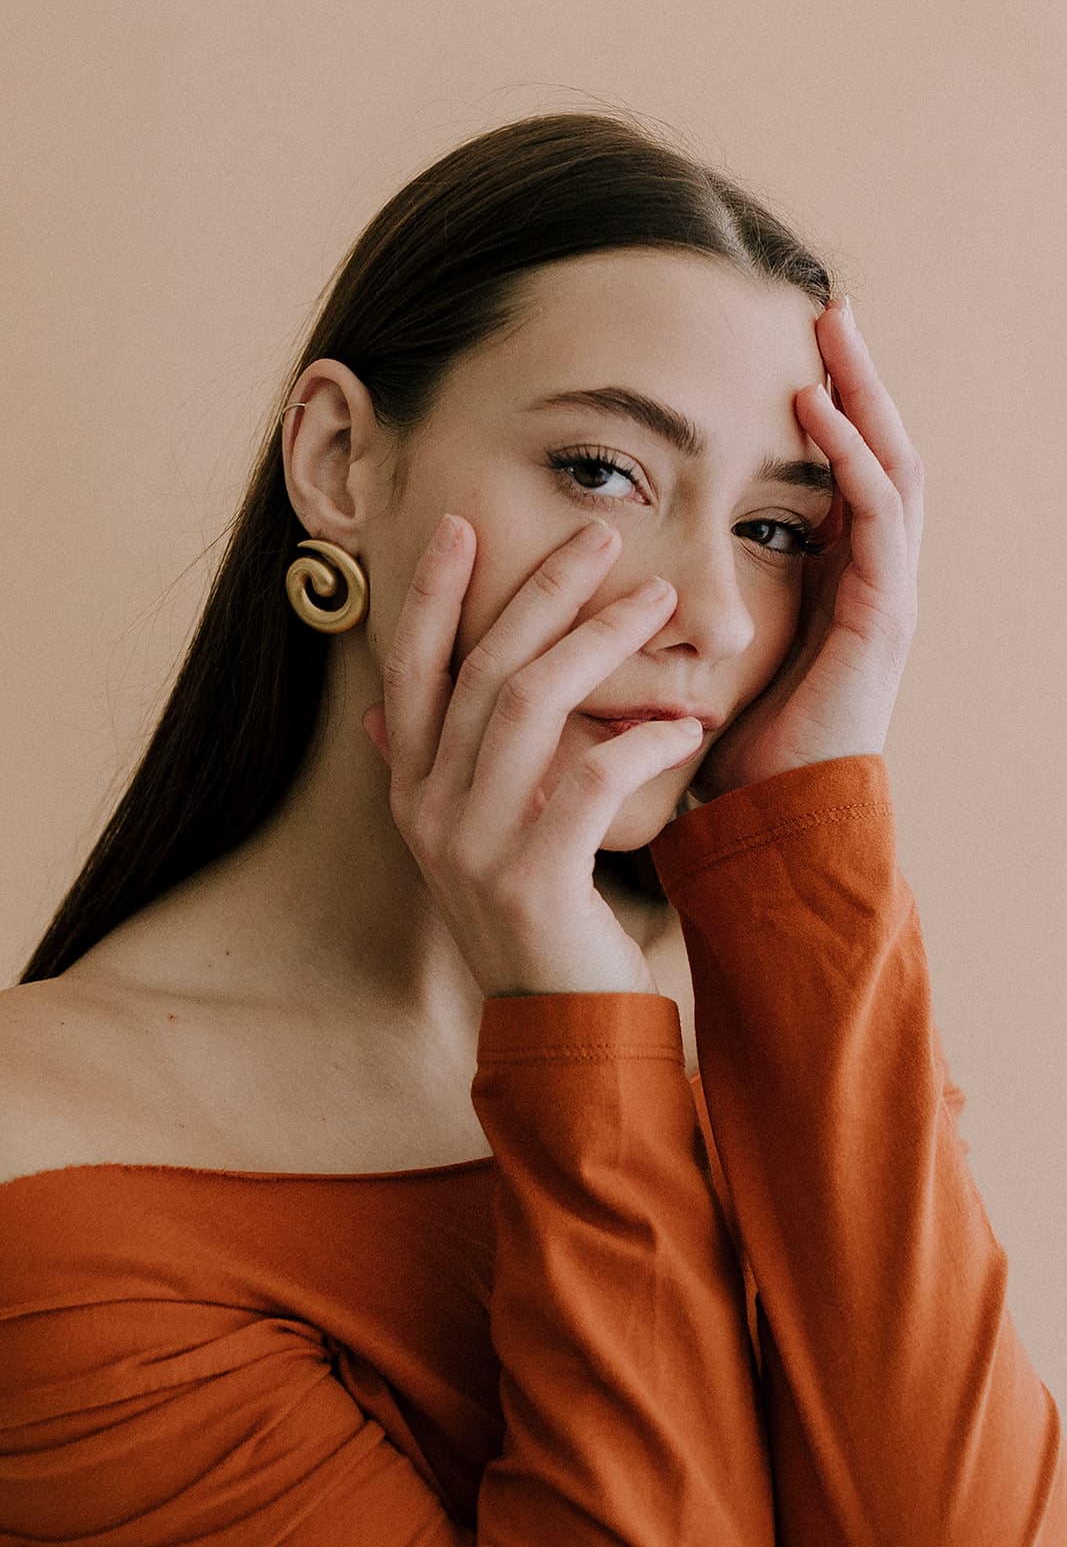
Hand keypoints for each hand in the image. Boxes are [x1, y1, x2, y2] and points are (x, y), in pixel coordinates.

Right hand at [361, 516, 705, 998]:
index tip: (461, 525)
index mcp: (413, 790)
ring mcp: (472, 846)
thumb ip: (436, 772)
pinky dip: (639, 739)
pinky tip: (684, 721)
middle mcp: (427, 810)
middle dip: (540, 592)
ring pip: (527, 704)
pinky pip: (587, 779)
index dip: (427, 595)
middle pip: (479, 669)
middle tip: (602, 539)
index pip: (406, 669)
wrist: (559, 1023)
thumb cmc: (536, 910)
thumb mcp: (470, 838)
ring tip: (658, 601)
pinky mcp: (532, 878)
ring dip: (597, 642)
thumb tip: (379, 714)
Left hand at [690, 295, 924, 801]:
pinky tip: (817, 410)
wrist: (769, 820)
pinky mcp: (883, 616)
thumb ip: (675, 598)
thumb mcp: (699, 652)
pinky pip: (879, 517)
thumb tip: (596, 563)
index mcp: (830, 581)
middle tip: (829, 307)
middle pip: (876, 453)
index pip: (841, 472)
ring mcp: (885, 594)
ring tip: (833, 330)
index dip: (825, 409)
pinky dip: (852, 457)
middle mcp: (867, 578)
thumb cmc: (725, 745)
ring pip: (891, 468)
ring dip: (863, 395)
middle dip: (856, 379)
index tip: (789, 345)